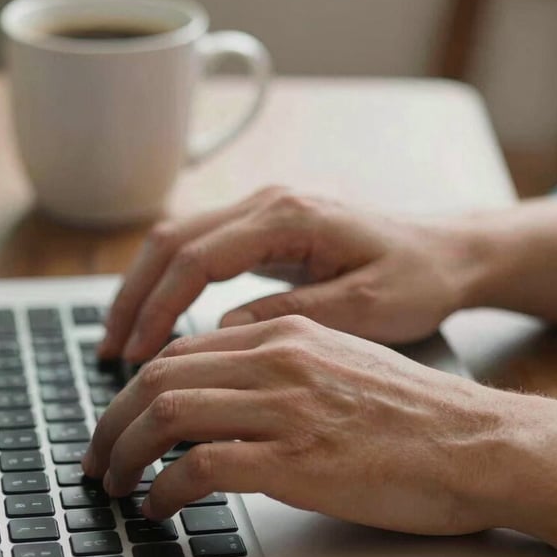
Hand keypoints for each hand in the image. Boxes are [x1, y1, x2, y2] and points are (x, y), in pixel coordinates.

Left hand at [85, 316, 555, 540]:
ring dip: (126, 454)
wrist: (473, 442)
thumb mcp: (333, 361)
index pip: (178, 353)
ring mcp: (284, 407)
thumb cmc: (407, 411)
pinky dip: (164, 488)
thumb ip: (273, 364)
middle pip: (158, 380)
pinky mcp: (296, 459)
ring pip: (166, 416)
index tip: (117, 421)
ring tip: (115, 483)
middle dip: (111, 422)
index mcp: (281, 332)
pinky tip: (158, 506)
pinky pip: (200, 467)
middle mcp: (276, 359)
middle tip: (97, 457)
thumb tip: (216, 384)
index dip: (132, 390)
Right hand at [99, 187, 478, 361]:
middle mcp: (266, 203)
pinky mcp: (263, 228)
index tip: (138, 353)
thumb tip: (221, 332)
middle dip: (133, 295)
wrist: (446, 252)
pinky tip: (156, 316)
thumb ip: (290, 315)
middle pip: (171, 241)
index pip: (198, 258)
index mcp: (288, 217)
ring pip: (177, 240)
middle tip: (110, 348)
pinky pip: (198, 249)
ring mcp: (261, 211)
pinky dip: (168, 283)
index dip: (160, 307)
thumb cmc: (417, 278)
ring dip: (142, 288)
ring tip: (120, 337)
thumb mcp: (365, 307)